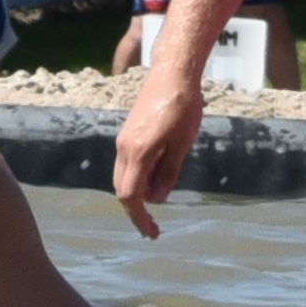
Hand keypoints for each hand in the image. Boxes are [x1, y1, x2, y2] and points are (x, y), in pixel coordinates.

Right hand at [111, 63, 199, 237]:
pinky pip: (127, 163)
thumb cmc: (182, 106)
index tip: (152, 233)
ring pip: (123, 176)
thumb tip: (157, 200)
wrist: (172, 73)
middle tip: (154, 227)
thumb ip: (168, 173)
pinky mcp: (128, 133)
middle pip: (122, 189)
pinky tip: (157, 177)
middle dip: (137, 210)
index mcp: (138, 152)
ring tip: (160, 200)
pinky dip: (138, 177)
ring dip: (138, 193)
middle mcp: (124, 147)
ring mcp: (124, 139)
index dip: (139, 218)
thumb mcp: (182, 144)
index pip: (130, 196)